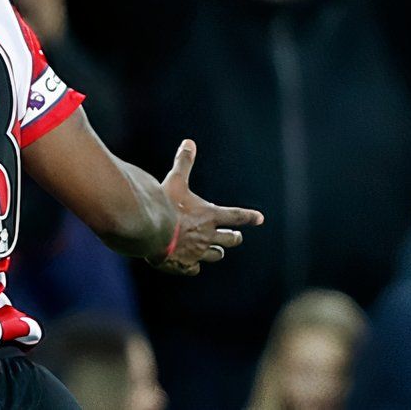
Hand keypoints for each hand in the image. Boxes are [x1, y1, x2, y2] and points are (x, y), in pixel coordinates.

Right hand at [148, 140, 263, 275]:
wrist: (151, 229)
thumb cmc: (165, 203)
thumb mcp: (175, 181)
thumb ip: (184, 163)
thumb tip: (189, 142)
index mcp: (210, 215)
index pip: (236, 216)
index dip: (248, 217)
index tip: (260, 219)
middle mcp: (208, 236)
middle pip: (229, 239)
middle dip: (234, 237)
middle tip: (237, 237)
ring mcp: (197, 252)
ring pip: (215, 255)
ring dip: (216, 252)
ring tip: (216, 251)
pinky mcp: (184, 264)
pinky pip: (194, 268)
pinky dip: (194, 266)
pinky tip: (190, 265)